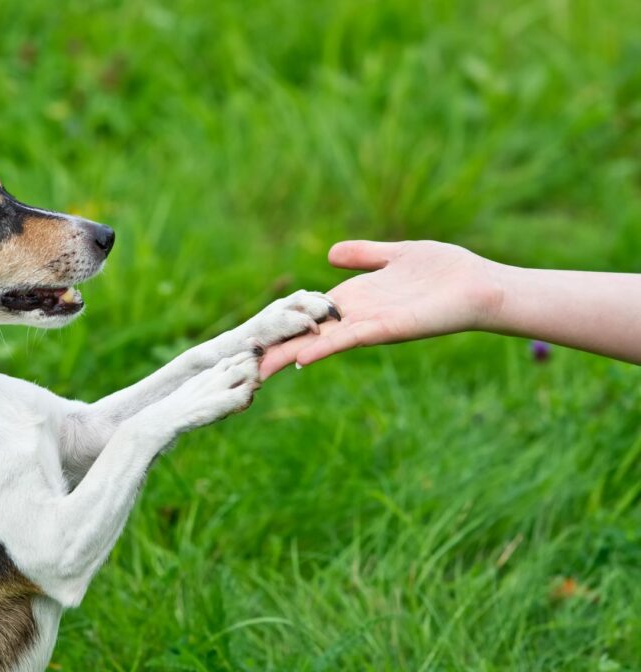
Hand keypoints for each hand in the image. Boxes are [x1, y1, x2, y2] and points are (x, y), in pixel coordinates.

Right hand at [260, 240, 504, 376]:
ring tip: (260, 367)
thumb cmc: (446, 271)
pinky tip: (302, 358)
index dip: (281, 323)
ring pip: (320, 342)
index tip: (252, 335)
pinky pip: (348, 339)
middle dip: (276, 346)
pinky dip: (324, 348)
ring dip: (291, 354)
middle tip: (241, 361)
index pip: (309, 314)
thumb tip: (330, 253)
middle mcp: (356, 316)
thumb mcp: (396, 254)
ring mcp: (368, 326)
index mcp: (355, 298)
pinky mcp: (386, 330)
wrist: (481, 286)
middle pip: (307, 334)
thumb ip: (364, 254)